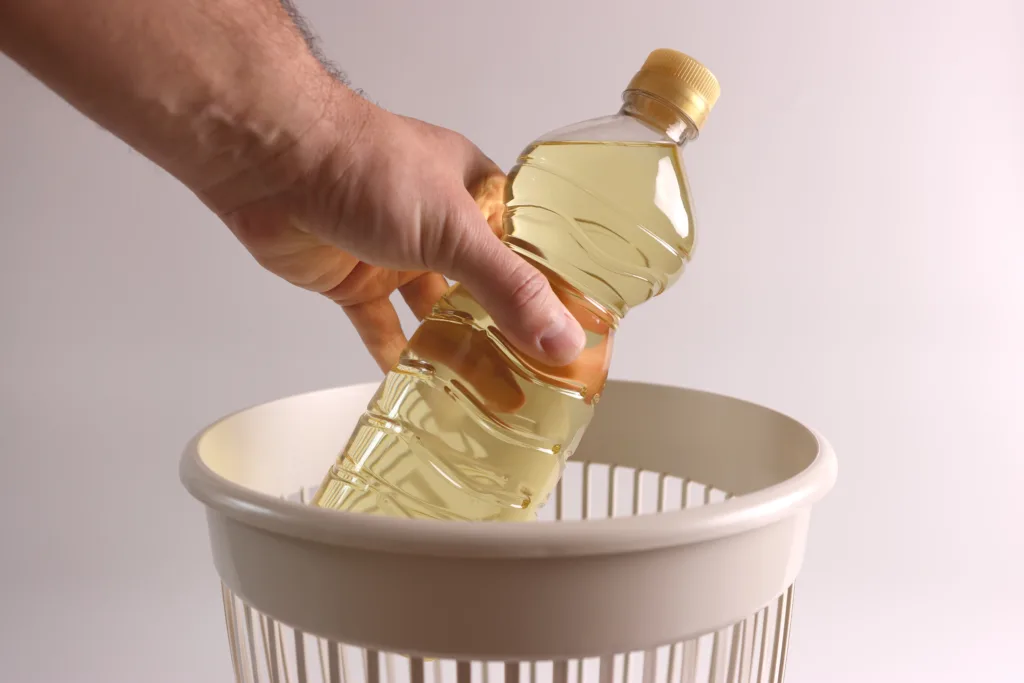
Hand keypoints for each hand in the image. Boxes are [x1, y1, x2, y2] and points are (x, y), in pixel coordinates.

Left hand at [202, 98, 585, 370]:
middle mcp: (437, 224)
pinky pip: (380, 326)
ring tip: (490, 393)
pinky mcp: (353, 280)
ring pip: (435, 311)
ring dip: (456, 348)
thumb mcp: (455, 230)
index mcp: (473, 195)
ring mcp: (394, 253)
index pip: (525, 251)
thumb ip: (509, 289)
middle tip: (535, 378)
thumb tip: (561, 338)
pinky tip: (420, 384)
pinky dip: (396, 353)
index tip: (572, 337)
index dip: (549, 292)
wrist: (273, 161)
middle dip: (505, 330)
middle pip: (482, 287)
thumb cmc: (366, 166)